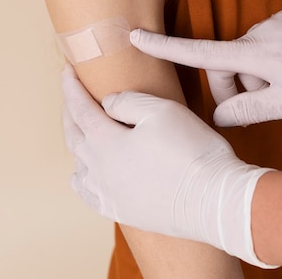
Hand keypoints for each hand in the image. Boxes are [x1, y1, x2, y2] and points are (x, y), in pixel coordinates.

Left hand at [61, 65, 275, 268]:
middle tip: (71, 93)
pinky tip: (86, 172)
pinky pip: (89, 193)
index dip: (71, 87)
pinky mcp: (122, 211)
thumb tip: (107, 104)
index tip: (67, 70)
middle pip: (74, 135)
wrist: (214, 200)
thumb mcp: (161, 110)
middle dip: (70, 111)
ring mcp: (109, 195)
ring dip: (76, 141)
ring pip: (79, 164)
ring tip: (80, 128)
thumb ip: (127, 102)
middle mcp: (99, 171)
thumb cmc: (191, 151)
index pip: (79, 109)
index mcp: (105, 143)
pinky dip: (82, 176)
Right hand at [130, 1, 281, 125]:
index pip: (199, 52)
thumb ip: (251, 108)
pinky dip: (278, 64)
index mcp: (255, 53)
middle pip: (227, 64)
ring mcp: (275, 24)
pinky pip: (271, 46)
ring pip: (253, 59)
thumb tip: (219, 115)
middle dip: (238, 86)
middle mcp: (259, 33)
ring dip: (263, 78)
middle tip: (268, 103)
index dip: (164, 47)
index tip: (135, 36)